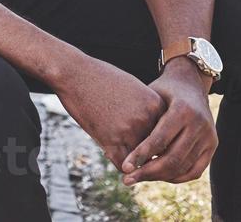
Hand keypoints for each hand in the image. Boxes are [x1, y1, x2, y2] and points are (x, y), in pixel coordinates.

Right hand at [53, 56, 165, 172]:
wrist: (73, 71)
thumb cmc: (100, 77)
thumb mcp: (132, 87)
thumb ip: (146, 108)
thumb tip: (151, 129)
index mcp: (156, 105)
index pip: (167, 135)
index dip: (159, 143)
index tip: (150, 145)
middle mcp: (148, 119)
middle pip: (157, 150)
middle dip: (149, 156)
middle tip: (140, 157)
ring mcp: (130, 130)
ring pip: (141, 161)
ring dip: (136, 165)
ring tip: (128, 162)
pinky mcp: (111, 140)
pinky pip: (122, 165)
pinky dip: (121, 167)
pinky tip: (113, 157)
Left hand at [119, 60, 217, 184]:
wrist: (190, 83)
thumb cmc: (162, 89)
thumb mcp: (150, 96)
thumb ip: (141, 119)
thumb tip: (115, 148)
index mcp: (183, 110)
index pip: (160, 140)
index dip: (141, 156)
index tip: (124, 168)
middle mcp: (200, 125)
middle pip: (173, 158)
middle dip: (148, 172)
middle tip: (128, 180)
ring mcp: (209, 137)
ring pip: (184, 168)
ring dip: (160, 177)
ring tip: (139, 178)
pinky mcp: (213, 147)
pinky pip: (195, 171)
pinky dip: (176, 177)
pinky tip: (157, 177)